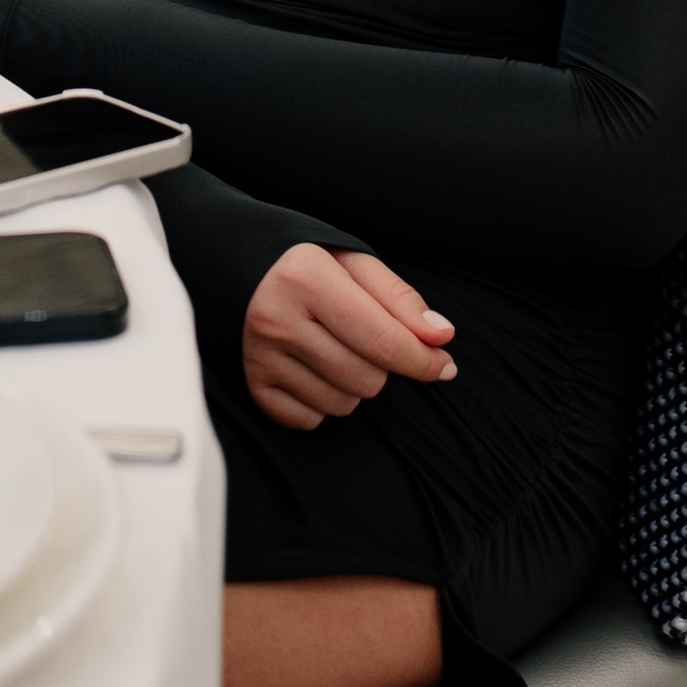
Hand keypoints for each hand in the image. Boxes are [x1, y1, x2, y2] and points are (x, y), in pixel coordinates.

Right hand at [244, 246, 456, 430]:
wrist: (241, 271)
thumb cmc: (311, 268)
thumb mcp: (357, 265)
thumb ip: (401, 300)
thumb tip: (442, 338)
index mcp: (306, 278)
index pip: (384, 340)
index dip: (424, 360)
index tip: (445, 365)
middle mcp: (277, 319)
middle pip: (368, 379)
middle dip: (380, 366)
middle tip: (360, 338)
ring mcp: (260, 356)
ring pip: (343, 405)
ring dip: (352, 385)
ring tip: (333, 349)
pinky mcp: (253, 386)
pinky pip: (311, 421)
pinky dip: (321, 403)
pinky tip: (310, 369)